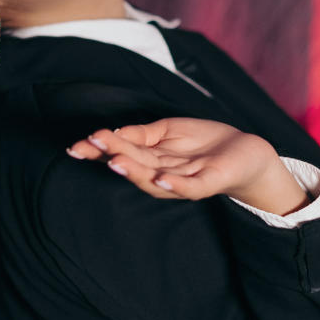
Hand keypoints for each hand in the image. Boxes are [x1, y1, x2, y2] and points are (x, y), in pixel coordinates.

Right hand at [66, 117, 308, 212]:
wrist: (244, 151)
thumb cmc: (203, 143)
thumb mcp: (167, 131)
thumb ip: (141, 135)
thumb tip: (112, 133)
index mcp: (151, 160)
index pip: (120, 154)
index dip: (98, 151)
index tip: (75, 147)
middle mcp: (161, 173)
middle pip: (133, 165)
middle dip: (111, 155)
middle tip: (90, 145)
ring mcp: (183, 180)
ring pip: (154, 178)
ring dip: (134, 171)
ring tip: (115, 161)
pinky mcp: (207, 183)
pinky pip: (189, 187)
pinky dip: (174, 185)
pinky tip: (160, 179)